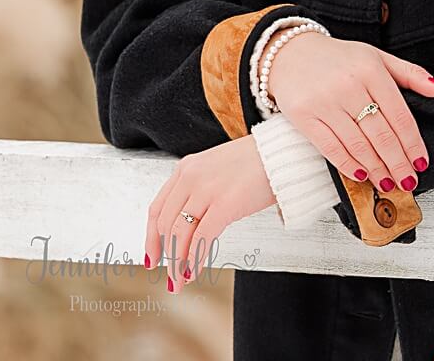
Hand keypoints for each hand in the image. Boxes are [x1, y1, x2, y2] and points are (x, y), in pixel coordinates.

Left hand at [144, 135, 274, 290]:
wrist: (283, 152)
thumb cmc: (257, 162)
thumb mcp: (217, 169)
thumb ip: (199, 190)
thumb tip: (190, 225)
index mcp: (186, 168)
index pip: (156, 209)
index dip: (150, 238)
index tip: (153, 258)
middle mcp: (190, 177)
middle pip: (165, 225)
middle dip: (166, 255)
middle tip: (172, 276)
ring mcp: (206, 189)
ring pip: (179, 235)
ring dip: (178, 263)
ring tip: (182, 280)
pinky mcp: (225, 203)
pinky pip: (201, 239)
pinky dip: (195, 259)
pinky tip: (195, 271)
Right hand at [265, 30, 433, 193]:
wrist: (290, 53)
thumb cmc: (340, 58)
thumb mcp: (377, 57)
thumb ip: (411, 74)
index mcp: (371, 70)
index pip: (399, 115)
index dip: (413, 143)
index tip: (422, 162)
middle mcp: (349, 86)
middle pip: (381, 134)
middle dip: (398, 162)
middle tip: (409, 181)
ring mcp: (325, 102)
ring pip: (358, 145)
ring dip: (377, 169)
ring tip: (389, 183)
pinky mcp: (304, 116)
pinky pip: (331, 148)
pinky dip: (348, 165)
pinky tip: (362, 176)